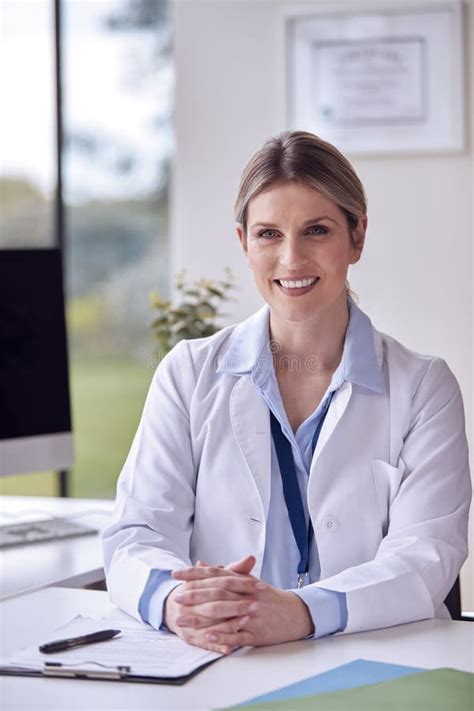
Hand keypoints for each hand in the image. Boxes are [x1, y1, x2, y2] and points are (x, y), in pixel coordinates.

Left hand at [166, 556, 314, 650]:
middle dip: (194, 596)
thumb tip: (201, 565)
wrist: (295, 613)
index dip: (194, 574)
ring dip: (200, 619)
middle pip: (217, 594)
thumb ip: (223, 573)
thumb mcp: (246, 581)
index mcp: (243, 581)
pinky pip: (236, 635)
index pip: (215, 575)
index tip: (177, 574)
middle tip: (176, 598)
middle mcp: (246, 595)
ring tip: (182, 621)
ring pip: (223, 616)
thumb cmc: (268, 597)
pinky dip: (221, 636)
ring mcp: (251, 614)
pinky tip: (206, 638)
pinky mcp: (256, 632)